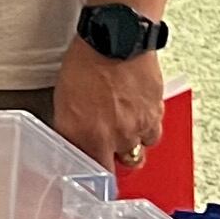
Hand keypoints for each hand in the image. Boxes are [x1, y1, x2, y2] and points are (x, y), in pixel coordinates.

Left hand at [50, 34, 166, 172]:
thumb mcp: (64, 100)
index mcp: (87, 136)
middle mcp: (114, 137)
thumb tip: (74, 144)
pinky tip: (138, 112)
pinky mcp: (155, 115)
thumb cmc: (87, 62)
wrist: (116, 38)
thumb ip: (71, 129)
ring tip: (124, 122)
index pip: (95, 175)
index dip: (96, 181)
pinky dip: (148, 126)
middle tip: (111, 143)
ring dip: (133, 142)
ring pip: (140, 150)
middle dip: (116, 157)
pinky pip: (154, 133)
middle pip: (122, 167)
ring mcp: (137, 127)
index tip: (96, 181)